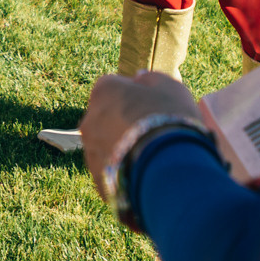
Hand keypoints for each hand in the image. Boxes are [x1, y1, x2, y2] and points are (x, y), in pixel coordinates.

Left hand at [79, 70, 201, 201]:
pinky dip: (126, 172)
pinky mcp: (99, 181)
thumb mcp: (168, 86)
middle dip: (124, 123)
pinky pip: (113, 173)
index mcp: (103, 91)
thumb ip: (149, 79)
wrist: (167, 168)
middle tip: (153, 131)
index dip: (134, 96)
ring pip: (108, 147)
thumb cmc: (170, 119)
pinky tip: (148, 174)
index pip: (113, 87)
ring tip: (153, 157)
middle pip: (107, 118)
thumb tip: (138, 79)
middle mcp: (89, 120)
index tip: (151, 106)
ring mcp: (91, 153)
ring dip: (124, 148)